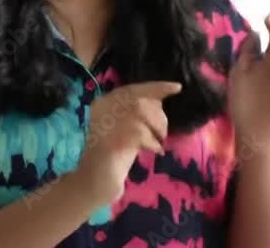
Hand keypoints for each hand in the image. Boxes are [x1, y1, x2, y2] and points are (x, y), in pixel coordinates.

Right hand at [72, 81, 181, 206]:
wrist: (93, 183)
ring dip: (157, 128)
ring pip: (141, 113)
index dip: (155, 87)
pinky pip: (141, 133)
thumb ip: (136, 115)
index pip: (130, 89)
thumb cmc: (112, 158)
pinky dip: (153, 143)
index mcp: (102, 104)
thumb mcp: (125, 131)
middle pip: (138, 99)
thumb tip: (159, 101)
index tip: (177, 87)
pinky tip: (155, 152)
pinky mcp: (111, 140)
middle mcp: (101, 110)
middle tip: (163, 133)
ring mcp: (104, 124)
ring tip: (158, 143)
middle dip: (158, 114)